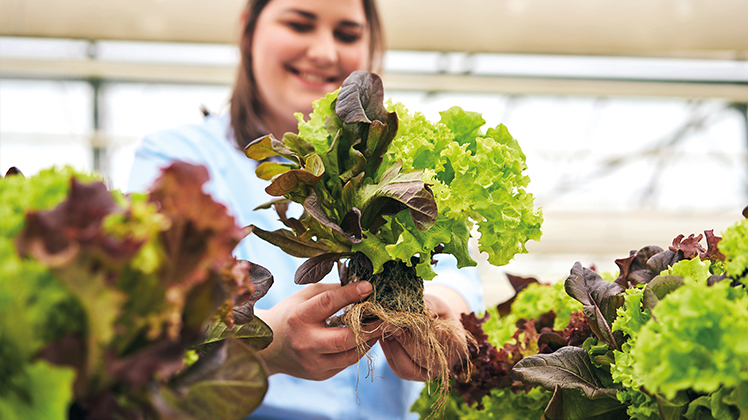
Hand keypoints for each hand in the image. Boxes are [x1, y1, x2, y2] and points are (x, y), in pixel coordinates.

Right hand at [256, 281, 380, 380]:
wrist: (269, 349)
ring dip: (369, 340)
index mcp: (299, 317)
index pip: (328, 304)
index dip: (350, 294)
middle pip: (344, 339)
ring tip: (379, 328)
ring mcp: (312, 362)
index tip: (369, 286)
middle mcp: (305, 342)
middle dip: (370, 328)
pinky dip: (358, 349)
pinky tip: (364, 339)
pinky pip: (346, 362)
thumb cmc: (290, 316)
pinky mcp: (320, 374)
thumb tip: (359, 287)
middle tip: (386, 317)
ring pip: (350, 355)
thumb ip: (329, 293)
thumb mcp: (304, 298)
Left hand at [379, 285, 468, 380]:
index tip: (404, 319)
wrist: (436, 323)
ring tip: (383, 329)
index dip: (419, 332)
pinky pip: (398, 369)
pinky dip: (388, 352)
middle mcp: (445, 365)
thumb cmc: (437, 310)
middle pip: (421, 358)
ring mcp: (429, 374)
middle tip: (387, 324)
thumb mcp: (436, 303)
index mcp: (457, 346)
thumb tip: (416, 311)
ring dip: (392, 348)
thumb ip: (428, 306)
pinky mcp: (413, 375)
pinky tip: (383, 336)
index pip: (438, 342)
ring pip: (407, 368)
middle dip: (402, 341)